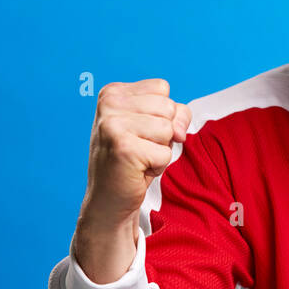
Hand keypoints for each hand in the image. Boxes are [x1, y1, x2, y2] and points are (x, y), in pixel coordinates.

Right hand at [73, 79, 190, 282]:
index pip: (162, 88)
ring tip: (139, 158)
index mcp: (112, 92)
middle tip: (140, 148)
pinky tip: (137, 170)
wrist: (109, 200)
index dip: (162, 114)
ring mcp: (113, 125)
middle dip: (164, 133)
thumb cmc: (133, 161)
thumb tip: (179, 129)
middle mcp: (109, 103)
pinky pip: (166, 152)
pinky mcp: (123, 148)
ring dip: (161, 150)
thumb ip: (176, 114)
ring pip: (169, 129)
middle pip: (168, 107)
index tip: (140, 132)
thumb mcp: (155, 127)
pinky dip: (158, 166)